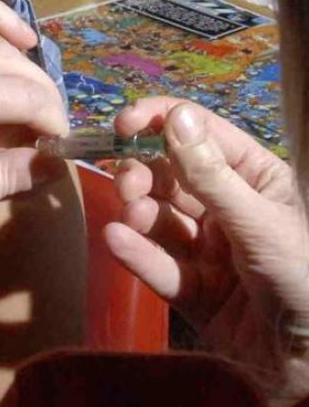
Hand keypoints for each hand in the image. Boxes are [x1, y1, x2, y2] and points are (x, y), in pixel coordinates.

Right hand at [104, 97, 308, 402]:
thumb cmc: (305, 277)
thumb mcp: (260, 222)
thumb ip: (212, 175)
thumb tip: (175, 117)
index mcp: (255, 177)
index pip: (202, 135)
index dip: (161, 122)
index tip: (123, 123)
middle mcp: (227, 207)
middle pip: (171, 176)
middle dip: (144, 173)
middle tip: (127, 182)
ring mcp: (208, 249)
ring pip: (160, 219)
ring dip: (140, 213)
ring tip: (131, 216)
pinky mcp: (192, 290)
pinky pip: (159, 265)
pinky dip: (137, 253)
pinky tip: (116, 240)